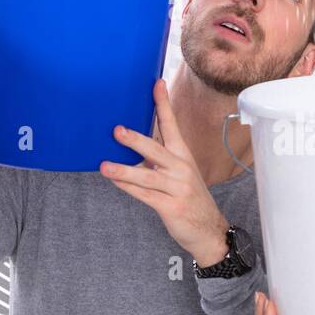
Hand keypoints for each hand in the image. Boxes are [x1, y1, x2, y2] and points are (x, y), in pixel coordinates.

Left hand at [100, 78, 230, 266]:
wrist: (209, 230)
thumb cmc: (190, 198)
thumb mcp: (180, 174)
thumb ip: (159, 160)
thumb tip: (132, 143)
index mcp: (183, 156)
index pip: (172, 125)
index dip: (164, 104)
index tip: (157, 84)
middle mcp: (181, 169)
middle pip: (157, 149)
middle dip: (136, 139)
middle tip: (117, 130)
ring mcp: (177, 188)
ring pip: (147, 176)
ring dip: (124, 170)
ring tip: (104, 166)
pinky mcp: (171, 206)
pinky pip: (145, 195)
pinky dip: (129, 188)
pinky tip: (115, 182)